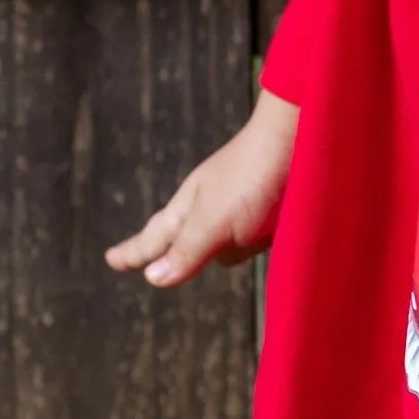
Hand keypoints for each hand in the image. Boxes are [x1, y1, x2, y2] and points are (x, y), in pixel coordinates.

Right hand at [105, 87, 299, 287]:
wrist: (307, 139)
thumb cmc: (253, 176)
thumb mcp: (213, 219)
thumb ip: (186, 250)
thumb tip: (152, 278)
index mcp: (189, 207)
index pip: (154, 238)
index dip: (134, 253)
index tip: (111, 260)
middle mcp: (212, 209)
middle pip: (185, 243)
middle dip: (168, 253)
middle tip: (150, 265)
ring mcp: (243, 210)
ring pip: (229, 248)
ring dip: (237, 248)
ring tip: (253, 226)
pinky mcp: (272, 214)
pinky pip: (258, 240)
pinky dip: (265, 239)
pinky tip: (277, 230)